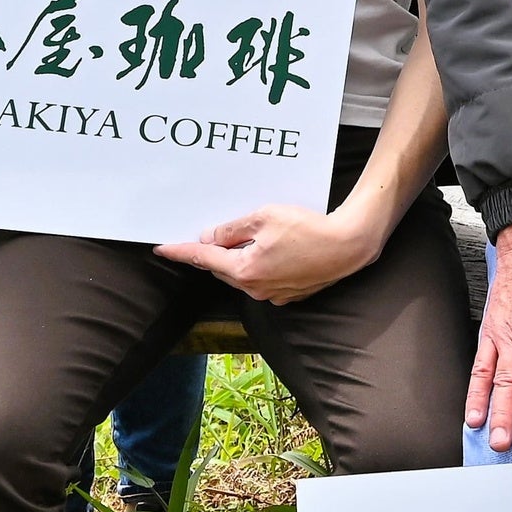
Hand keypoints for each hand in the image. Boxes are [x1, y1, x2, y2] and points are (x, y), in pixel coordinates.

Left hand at [158, 198, 388, 305]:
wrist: (348, 245)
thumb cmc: (308, 228)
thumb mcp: (264, 217)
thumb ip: (232, 229)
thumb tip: (210, 238)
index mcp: (244, 269)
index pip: (203, 259)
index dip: (180, 252)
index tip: (162, 249)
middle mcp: (255, 288)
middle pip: (223, 268)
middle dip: (217, 252)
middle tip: (217, 232)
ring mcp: (273, 294)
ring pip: (244, 274)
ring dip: (241, 258)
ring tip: (255, 237)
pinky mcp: (289, 295)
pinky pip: (264, 279)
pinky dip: (261, 265)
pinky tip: (276, 249)